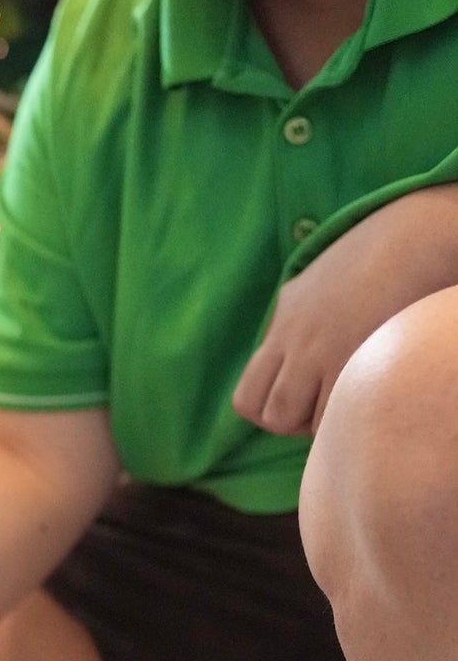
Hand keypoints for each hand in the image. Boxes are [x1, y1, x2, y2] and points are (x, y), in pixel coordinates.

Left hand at [233, 185, 457, 436]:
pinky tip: (370, 393)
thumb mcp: (311, 285)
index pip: (246, 398)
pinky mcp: (358, 360)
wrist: (415, 237)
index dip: (270, 411)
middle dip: (294, 424)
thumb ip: (288, 322)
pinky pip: (338, 415)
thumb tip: (279, 349)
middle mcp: (295, 343)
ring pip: (301, 423)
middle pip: (269, 416)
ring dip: (323, 422)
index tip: (300, 401)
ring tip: (351, 397)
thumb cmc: (373, 257)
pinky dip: (350, 416)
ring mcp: (325, 354)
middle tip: (326, 406)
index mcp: (282, 325)